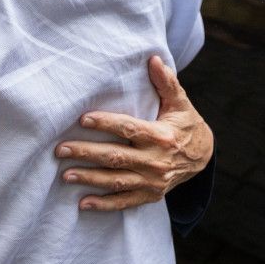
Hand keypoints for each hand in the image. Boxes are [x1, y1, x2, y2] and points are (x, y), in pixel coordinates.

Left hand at [56, 56, 212, 211]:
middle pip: (115, 157)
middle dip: (86, 153)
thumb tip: (153, 59)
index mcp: (161, 136)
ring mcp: (152, 181)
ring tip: (65, 174)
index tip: (83, 120)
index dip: (105, 124)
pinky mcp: (150, 195)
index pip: (128, 129)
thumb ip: (166, 82)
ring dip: (89, 178)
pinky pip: (124, 202)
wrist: (203, 157)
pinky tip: (84, 203)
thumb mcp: (180, 103)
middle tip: (61, 149)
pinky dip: (104, 204)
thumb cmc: (185, 124)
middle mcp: (156, 161)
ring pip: (116, 180)